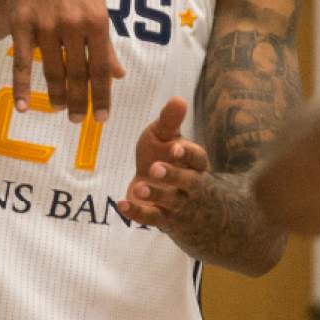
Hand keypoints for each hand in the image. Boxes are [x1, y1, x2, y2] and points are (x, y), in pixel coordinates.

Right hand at [7, 0, 125, 121]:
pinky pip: (21, 61)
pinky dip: (21, 86)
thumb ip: (106, 43)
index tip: (103, 118)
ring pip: (51, 70)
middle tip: (80, 121)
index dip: (102, 96)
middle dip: (80, 102)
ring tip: (61, 109)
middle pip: (77, 73)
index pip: (101, 68)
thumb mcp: (99, 6)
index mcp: (97, 21)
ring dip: (57, 95)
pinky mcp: (21, 23)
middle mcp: (73, 24)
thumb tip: (119, 74)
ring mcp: (45, 24)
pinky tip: (24, 106)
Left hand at [118, 96, 210, 228]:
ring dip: (155, 195)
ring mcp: (179, 205)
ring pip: (171, 202)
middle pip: (189, 181)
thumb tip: (178, 99)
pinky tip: (121, 203)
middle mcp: (192, 185)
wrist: (174, 201)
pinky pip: (153, 218)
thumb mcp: (169, 139)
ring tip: (138, 187)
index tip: (175, 147)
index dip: (187, 153)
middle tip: (154, 168)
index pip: (198, 158)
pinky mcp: (164, 220)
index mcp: (196, 163)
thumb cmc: (169, 160)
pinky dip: (138, 212)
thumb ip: (170, 122)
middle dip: (173, 175)